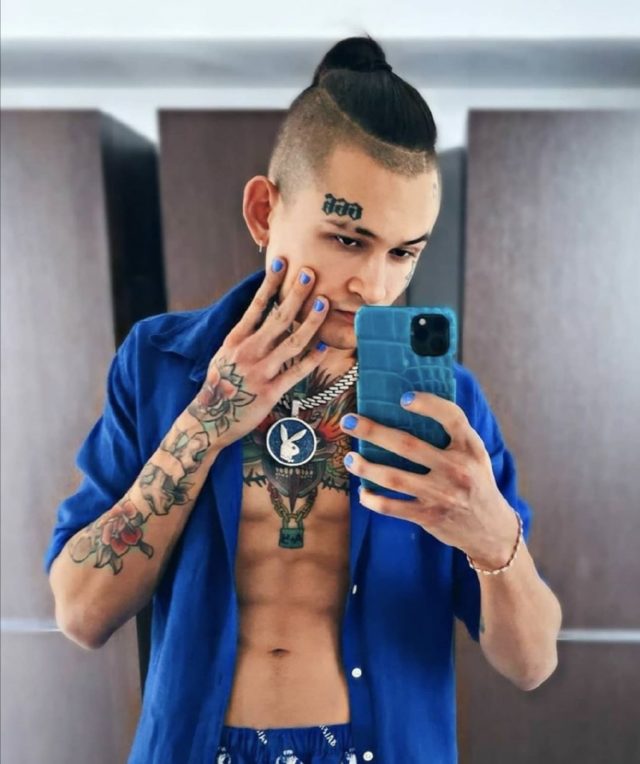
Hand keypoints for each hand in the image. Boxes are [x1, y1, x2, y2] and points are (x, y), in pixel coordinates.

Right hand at [185, 258, 329, 450]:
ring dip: (311, 321)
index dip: (270, 283)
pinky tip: (323, 346)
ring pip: (292, 342)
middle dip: (295, 294)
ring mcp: (260, 371)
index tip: (282, 262)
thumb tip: (260, 312)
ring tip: (324, 303)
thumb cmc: (220, 385)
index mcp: (235, 340)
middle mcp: (248, 352)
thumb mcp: (224, 354)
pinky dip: (311, 359)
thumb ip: (243, 336)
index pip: (256, 305)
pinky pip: (296, 372)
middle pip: (278, 318)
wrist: (209, 420)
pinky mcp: (271, 392)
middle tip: (310, 273)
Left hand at [339, 392, 517, 565]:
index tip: (403, 398)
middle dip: (374, 432)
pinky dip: (373, 500)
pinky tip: (362, 491)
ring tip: (349, 458)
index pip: (452, 418)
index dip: (428, 405)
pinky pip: (393, 508)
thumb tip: (409, 404)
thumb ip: (452, 433)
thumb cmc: (475, 481)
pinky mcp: (428, 516)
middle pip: (408, 446)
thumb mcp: (474, 454)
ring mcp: (441, 494)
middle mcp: (456, 469)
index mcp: (469, 448)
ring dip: (366, 467)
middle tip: (349, 421)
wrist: (491, 529)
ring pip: (394, 478)